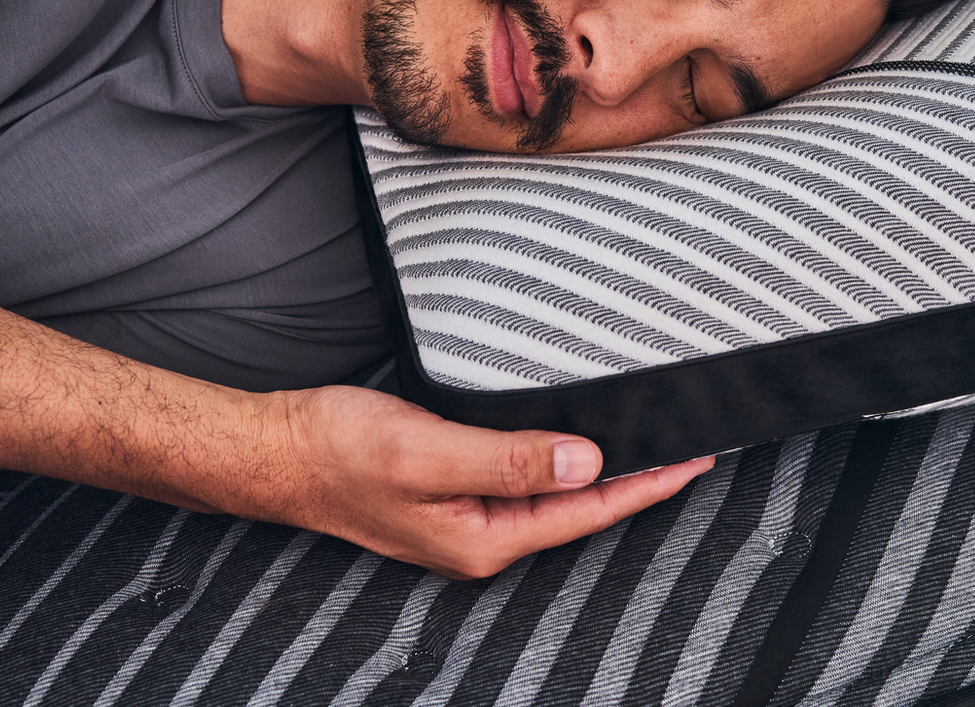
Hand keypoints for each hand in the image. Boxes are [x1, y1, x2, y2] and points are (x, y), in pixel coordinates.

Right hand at [262, 385, 713, 579]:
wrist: (278, 449)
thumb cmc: (340, 451)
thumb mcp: (428, 453)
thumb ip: (508, 459)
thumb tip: (587, 461)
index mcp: (484, 539)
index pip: (587, 511)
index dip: (646, 484)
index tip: (696, 459)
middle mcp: (482, 535)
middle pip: (579, 507)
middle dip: (637, 478)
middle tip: (692, 444)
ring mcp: (466, 514)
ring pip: (553, 491)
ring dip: (601, 464)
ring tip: (652, 440)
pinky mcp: (451, 487)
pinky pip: (523, 474)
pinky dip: (560, 453)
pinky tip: (577, 435)